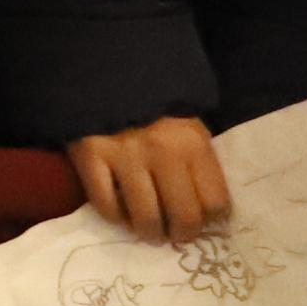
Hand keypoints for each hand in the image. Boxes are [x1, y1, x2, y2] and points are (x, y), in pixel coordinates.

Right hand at [71, 116, 231, 245]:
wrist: (104, 71)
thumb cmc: (155, 105)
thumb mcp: (188, 126)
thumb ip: (198, 163)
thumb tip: (206, 211)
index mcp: (194, 143)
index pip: (215, 202)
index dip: (211, 219)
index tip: (202, 219)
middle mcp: (163, 153)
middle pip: (184, 217)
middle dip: (182, 234)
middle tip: (174, 234)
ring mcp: (125, 157)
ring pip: (145, 218)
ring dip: (150, 233)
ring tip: (149, 231)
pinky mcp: (90, 158)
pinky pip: (106, 206)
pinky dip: (115, 217)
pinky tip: (121, 212)